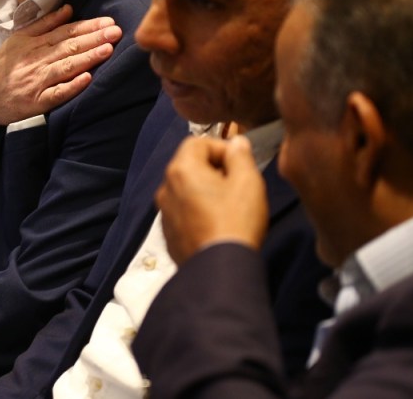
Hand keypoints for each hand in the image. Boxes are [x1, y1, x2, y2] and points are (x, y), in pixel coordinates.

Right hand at [0, 5, 121, 139]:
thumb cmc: (3, 66)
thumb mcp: (19, 39)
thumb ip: (44, 24)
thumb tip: (69, 9)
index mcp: (34, 44)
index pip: (65, 32)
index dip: (88, 27)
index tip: (108, 22)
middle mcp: (36, 61)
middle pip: (68, 47)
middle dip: (94, 39)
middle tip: (116, 32)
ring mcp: (36, 82)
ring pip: (65, 67)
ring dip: (87, 58)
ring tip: (107, 49)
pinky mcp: (36, 102)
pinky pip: (56, 94)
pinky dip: (71, 86)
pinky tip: (87, 79)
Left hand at [156, 135, 268, 264]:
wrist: (220, 269)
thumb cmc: (236, 221)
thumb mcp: (248, 182)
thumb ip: (241, 156)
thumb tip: (236, 143)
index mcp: (181, 170)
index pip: (198, 142)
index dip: (222, 148)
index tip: (240, 164)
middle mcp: (165, 188)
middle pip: (189, 165)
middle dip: (213, 169)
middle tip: (237, 185)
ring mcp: (164, 212)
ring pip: (185, 190)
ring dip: (205, 191)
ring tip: (228, 207)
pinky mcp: (168, 234)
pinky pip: (183, 212)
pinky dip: (197, 211)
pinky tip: (216, 225)